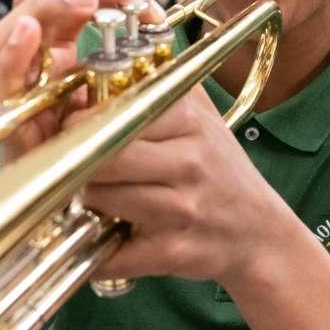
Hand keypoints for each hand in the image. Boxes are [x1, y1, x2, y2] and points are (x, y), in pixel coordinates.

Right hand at [0, 0, 164, 161]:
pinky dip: (14, 51)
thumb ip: (126, 51)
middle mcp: (30, 58)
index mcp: (55, 43)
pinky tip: (30, 30)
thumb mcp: (118, 86)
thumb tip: (150, 14)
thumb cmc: (97, 144)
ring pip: (7, 30)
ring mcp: (15, 86)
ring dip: (46, 8)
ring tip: (87, 2)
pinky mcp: (10, 118)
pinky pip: (3, 80)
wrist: (80, 196)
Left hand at [76, 83, 283, 284]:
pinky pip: (114, 253)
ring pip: (101, 200)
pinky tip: (96, 242)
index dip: (80, 125)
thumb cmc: (217, 168)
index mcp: (188, 120)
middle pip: (103, 158)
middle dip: (76, 164)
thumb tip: (91, 75)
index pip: (114, 115)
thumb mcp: (198, 114)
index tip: (71, 131)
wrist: (258, 232)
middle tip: (71, 167)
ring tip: (89, 198)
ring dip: (84, 203)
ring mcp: (181, 210)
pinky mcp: (173, 252)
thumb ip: (154, 85)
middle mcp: (188, 162)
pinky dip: (96, 254)